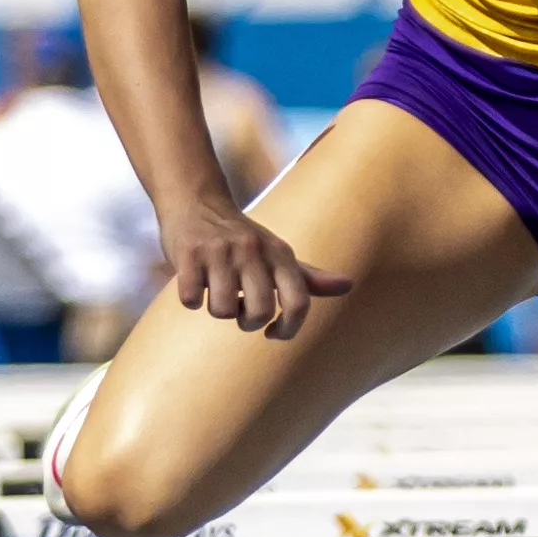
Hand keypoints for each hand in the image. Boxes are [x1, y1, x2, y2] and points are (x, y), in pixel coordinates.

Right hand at [161, 208, 328, 343]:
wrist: (197, 203)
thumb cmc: (242, 238)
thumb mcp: (278, 253)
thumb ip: (309, 276)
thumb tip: (348, 285)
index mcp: (279, 253)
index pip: (298, 302)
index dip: (289, 328)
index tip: (274, 332)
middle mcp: (252, 250)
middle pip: (259, 312)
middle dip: (248, 322)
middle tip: (241, 310)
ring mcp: (220, 251)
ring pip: (223, 310)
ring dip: (217, 310)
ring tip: (216, 292)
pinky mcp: (189, 254)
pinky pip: (191, 298)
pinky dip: (190, 299)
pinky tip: (194, 284)